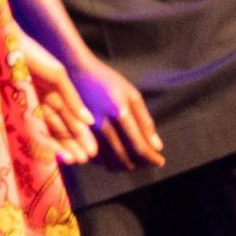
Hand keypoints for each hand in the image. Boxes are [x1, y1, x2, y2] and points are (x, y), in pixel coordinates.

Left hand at [8, 32, 98, 165]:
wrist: (2, 43)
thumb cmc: (32, 54)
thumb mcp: (57, 75)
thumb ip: (72, 98)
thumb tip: (89, 121)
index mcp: (53, 92)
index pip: (70, 118)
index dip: (81, 134)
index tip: (92, 150)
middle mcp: (41, 101)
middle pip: (60, 127)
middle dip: (73, 143)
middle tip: (85, 159)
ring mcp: (27, 105)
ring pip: (47, 130)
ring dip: (61, 145)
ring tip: (73, 159)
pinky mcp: (13, 108)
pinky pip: (30, 128)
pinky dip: (42, 140)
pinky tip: (53, 152)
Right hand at [66, 49, 165, 173]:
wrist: (75, 70)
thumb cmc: (107, 80)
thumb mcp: (132, 95)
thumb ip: (145, 121)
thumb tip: (156, 146)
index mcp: (120, 113)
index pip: (138, 146)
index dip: (151, 158)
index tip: (160, 161)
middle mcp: (102, 125)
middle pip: (124, 159)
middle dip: (138, 165)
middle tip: (146, 161)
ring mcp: (87, 130)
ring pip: (108, 162)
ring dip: (123, 165)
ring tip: (132, 159)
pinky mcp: (77, 133)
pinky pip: (94, 157)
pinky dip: (107, 160)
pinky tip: (113, 153)